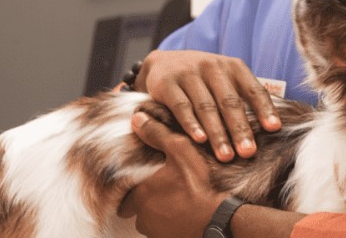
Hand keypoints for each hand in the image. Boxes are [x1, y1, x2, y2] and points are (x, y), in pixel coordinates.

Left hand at [118, 111, 229, 237]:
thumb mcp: (181, 149)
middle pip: (135, 207)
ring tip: (177, 197)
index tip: (149, 175)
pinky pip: (163, 230)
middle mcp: (142, 216)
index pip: (124, 190)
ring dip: (158, 210)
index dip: (135, 181)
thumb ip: (156, 133)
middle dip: (145, 198)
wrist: (221, 218)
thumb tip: (136, 119)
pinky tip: (184, 210)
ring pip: (149, 219)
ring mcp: (156, 232)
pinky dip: (170, 221)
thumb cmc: (201, 183)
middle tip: (164, 186)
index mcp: (141, 193)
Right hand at [136, 50, 280, 160]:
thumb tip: (272, 127)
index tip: (274, 129)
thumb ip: (243, 98)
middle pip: (230, 101)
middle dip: (240, 128)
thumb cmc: (203, 79)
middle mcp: (213, 66)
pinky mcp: (167, 83)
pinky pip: (181, 106)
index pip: (253, 89)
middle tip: (249, 152)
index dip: (264, 109)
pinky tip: (199, 140)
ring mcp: (189, 73)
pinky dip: (191, 124)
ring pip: (207, 106)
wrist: (163, 63)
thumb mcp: (225, 81)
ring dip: (218, 133)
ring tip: (226, 156)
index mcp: (233, 67)